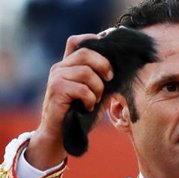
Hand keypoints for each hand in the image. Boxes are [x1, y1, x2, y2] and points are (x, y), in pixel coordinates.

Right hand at [26, 33, 113, 169]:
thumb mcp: (95, 94)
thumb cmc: (79, 116)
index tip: (107, 60)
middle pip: (85, 52)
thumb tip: (122, 70)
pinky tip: (87, 108)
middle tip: (109, 79)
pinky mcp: (56, 89)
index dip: (93, 42)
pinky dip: (90, 99)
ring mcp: (56, 77)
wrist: (59, 137)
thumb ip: (103, 81)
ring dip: (97, 87)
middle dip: (103, 65)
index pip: (77, 41)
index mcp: (68, 65)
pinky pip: (81, 88)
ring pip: (86, 71)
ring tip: (95, 100)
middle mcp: (60, 67)